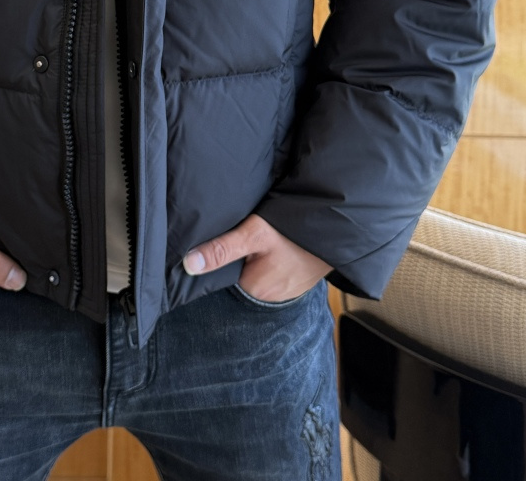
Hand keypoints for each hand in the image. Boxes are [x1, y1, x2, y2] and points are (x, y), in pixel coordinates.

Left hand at [182, 213, 330, 302]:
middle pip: (239, 275)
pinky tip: (273, 245)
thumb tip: (188, 264)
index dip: (217, 260)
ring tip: (260, 240)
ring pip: (256, 272)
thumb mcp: (253, 234)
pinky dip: (269, 259)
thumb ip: (222, 250)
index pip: (222, 278)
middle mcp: (269, 297)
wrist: (337, 227)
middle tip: (242, 236)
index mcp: (255, 291)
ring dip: (254, 258)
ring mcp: (285, 290)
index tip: (216, 242)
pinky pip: (272, 271)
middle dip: (236, 258)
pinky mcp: (295, 280)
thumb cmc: (295, 231)